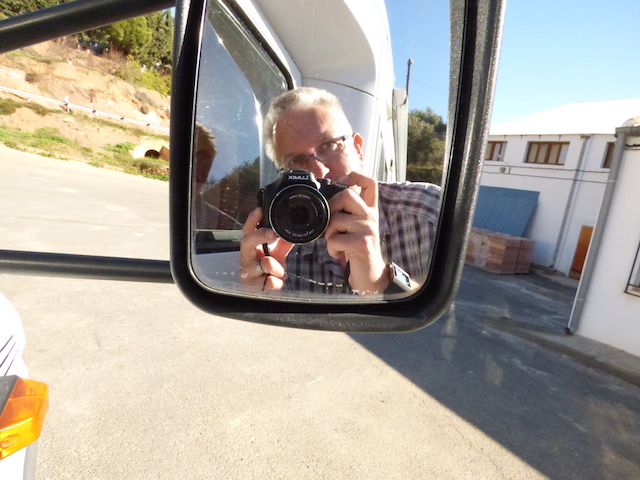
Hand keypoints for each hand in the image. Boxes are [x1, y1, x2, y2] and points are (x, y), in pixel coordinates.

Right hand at [239, 207, 293, 290]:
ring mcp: (247, 273)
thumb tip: (293, 231)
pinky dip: (275, 283)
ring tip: (280, 272)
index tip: (259, 210)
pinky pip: (267, 283)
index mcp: (252, 248)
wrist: (267, 291)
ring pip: (260, 264)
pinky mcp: (251, 287)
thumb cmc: (269, 271)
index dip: (252, 220)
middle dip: (259, 236)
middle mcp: (246, 258)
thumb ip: (284, 242)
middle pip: (246, 242)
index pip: (248, 230)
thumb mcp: (278, 254)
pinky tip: (277, 284)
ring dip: (275, 267)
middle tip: (272, 234)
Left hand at [324, 172, 389, 293]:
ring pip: (336, 219)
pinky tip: (339, 254)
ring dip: (328, 234)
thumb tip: (324, 198)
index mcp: (369, 210)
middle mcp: (371, 216)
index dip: (356, 176)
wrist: (369, 276)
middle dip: (331, 208)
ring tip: (336, 244)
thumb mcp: (353, 227)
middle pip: (346, 194)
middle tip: (331, 225)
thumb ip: (345, 212)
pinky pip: (335, 239)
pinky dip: (331, 249)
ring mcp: (368, 229)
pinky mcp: (362, 243)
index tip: (343, 181)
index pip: (370, 182)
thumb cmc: (356, 251)